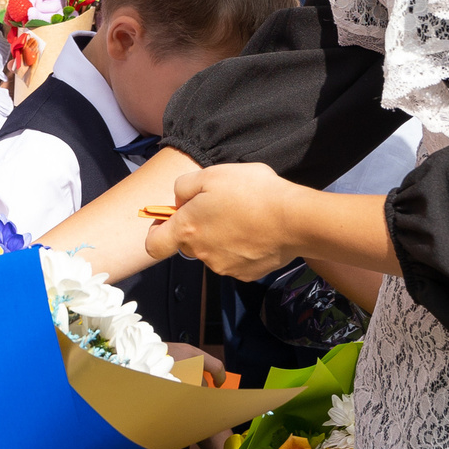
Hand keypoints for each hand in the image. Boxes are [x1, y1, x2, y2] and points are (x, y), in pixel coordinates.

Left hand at [147, 163, 297, 279]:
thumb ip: (184, 187)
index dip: (156, 232)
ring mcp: (224, 267)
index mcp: (187, 230)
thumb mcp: (211, 174)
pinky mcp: (246, 274)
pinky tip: (257, 231)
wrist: (294, 220)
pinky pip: (235, 260)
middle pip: (188, 244)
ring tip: (245, 216)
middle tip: (220, 206)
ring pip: (213, 251)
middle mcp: (201, 254)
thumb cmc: (251, 192)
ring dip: (221, 236)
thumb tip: (179, 201)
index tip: (169, 219)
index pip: (153, 245)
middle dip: (198, 227)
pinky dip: (241, 248)